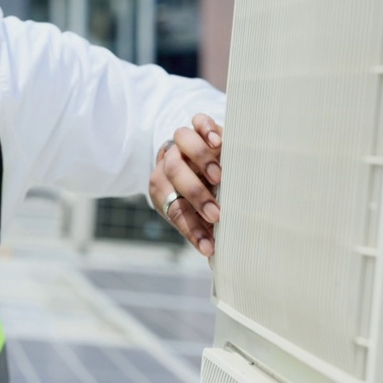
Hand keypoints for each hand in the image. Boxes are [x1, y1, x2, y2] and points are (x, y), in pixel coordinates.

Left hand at [149, 113, 221, 256]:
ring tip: (219, 176)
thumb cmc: (197, 192)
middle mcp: (170, 163)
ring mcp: (183, 142)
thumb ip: (201, 228)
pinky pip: (197, 121)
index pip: (175, 209)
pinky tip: (218, 143)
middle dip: (195, 195)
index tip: (209, 247)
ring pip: (181, 142)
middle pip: (174, 173)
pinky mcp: (199, 126)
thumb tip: (214, 261)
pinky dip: (205, 129)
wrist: (190, 155)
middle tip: (216, 214)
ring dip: (199, 160)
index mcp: (163, 188)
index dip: (192, 230)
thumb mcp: (195, 211)